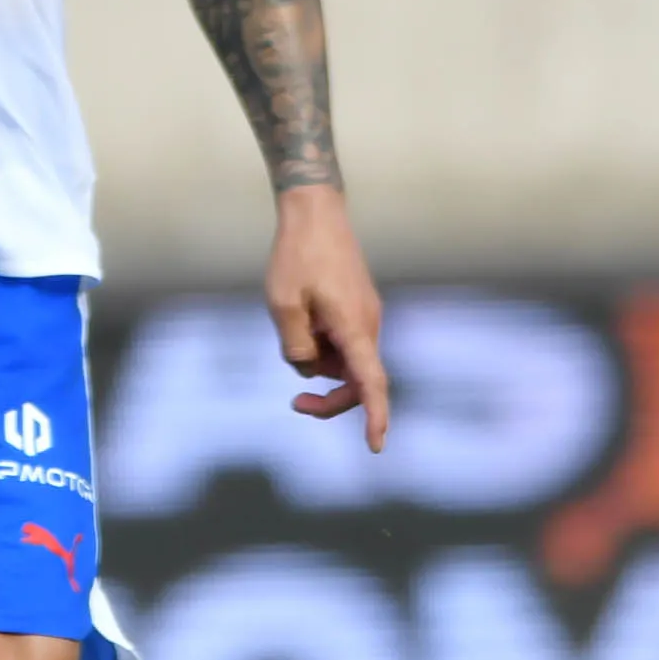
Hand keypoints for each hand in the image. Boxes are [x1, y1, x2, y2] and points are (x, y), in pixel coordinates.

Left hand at [264, 182, 389, 446]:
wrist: (315, 214)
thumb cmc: (297, 257)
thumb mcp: (282, 305)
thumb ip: (295, 347)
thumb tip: (308, 370)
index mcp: (354, 327)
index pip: (370, 383)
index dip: (374, 416)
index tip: (376, 445)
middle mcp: (368, 326)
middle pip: (357, 381)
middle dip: (330, 399)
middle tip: (296, 404)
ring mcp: (365, 317)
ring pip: (345, 361)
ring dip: (318, 360)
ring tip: (291, 322)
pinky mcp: (357, 310)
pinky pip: (342, 342)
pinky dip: (321, 344)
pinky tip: (300, 316)